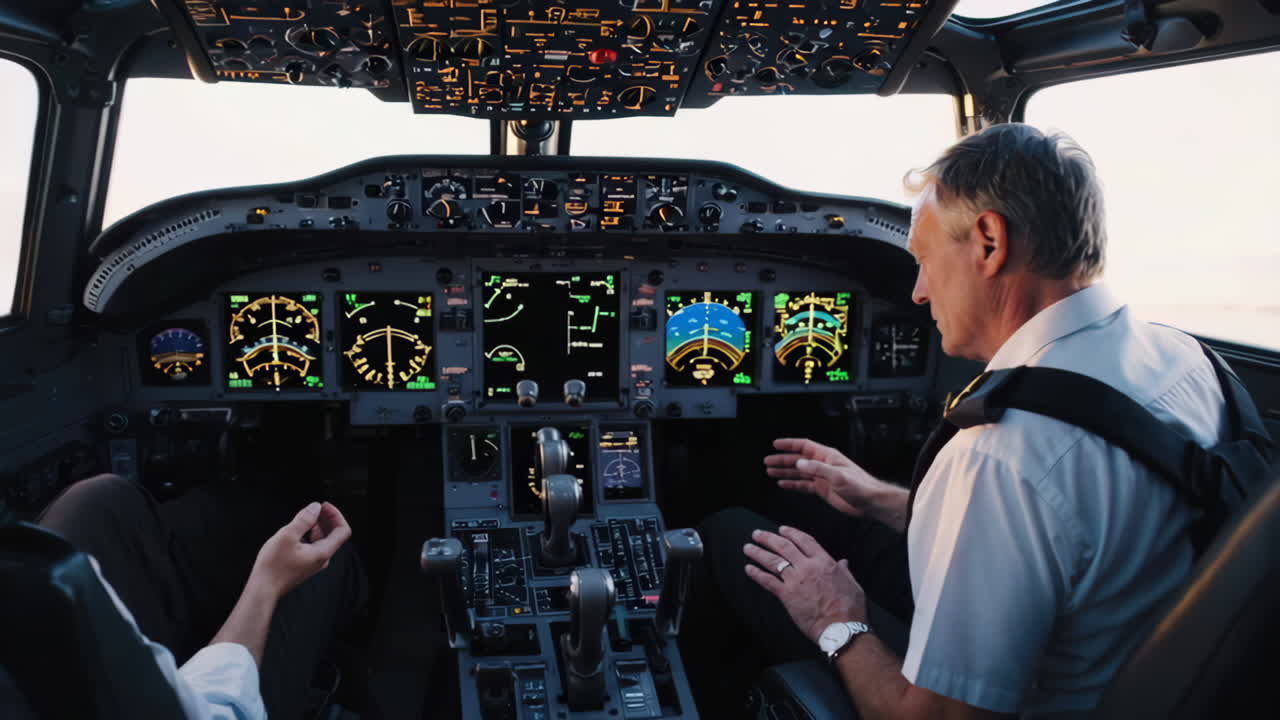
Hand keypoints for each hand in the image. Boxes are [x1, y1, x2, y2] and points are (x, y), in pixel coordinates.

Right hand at [249, 501, 351, 599]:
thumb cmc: (273, 566)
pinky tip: (299, 531)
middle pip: (334, 535)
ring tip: (307, 517)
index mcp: (323, 552)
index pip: (343, 530)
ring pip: (323, 540)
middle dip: (327, 518)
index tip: (324, 506)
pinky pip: (314, 546)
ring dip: (318, 526)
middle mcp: (322, 559)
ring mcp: (314, 563)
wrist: (263, 589)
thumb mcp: (287, 536)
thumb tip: (315, 507)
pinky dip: (311, 535)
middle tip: (316, 508)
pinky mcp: (305, 565)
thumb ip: (304, 520)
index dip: (336, 515)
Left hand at [743, 526, 867, 643]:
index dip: (791, 533)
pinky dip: (757, 574)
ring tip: (748, 547)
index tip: (782, 529)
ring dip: (758, 553)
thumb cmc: (850, 608)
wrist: (841, 627)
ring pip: (773, 561)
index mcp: (825, 562)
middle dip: (768, 538)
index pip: (804, 540)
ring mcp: (796, 580)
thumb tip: (844, 562)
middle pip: (784, 547)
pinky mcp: (787, 595)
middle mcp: (808, 567)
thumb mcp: (852, 584)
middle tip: (757, 534)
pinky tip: (748, 568)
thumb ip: (844, 571)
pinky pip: (768, 581)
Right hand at [764, 438, 896, 521]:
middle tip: (768, 461)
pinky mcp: (822, 489)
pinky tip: (783, 484)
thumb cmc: (861, 486)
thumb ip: (818, 469)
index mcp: (827, 457)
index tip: (776, 444)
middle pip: (798, 459)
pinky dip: (792, 485)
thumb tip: (800, 464)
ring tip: (770, 472)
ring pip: (798, 473)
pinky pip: (803, 485)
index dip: (789, 444)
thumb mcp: (838, 475)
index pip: (804, 446)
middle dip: (782, 460)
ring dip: (785, 472)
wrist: (870, 502)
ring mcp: (822, 477)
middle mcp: (823, 465)